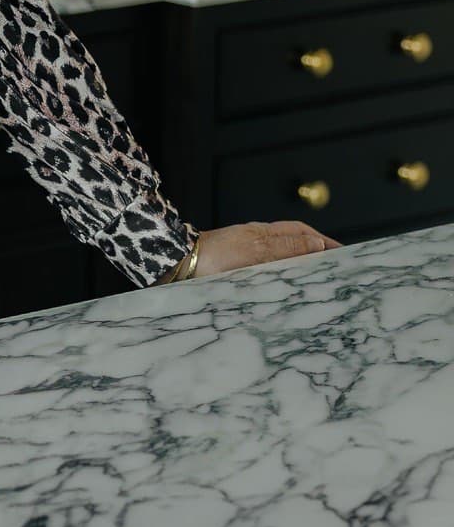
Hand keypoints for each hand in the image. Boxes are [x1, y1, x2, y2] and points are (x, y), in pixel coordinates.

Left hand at [190, 219, 342, 276]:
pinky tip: (286, 293)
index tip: (346, 252)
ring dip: (301, 270)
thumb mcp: (256, 251)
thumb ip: (287, 248)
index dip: (325, 242)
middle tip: (338, 270)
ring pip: (282, 261)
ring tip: (319, 284)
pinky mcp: (237, 271)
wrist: (179, 265)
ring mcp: (246, 256)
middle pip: (295, 245)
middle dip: (317, 255)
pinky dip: (282, 280)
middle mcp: (257, 242)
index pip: (303, 233)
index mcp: (264, 233)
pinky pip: (268, 274)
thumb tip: (318, 244)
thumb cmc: (214, 256)